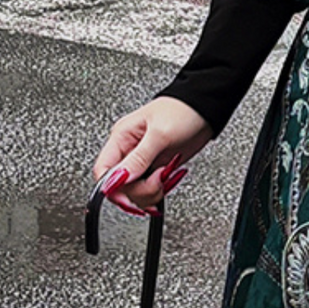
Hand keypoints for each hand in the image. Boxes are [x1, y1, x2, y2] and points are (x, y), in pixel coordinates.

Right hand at [92, 97, 211, 213]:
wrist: (205, 110)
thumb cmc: (182, 111)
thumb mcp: (160, 135)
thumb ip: (138, 159)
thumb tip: (116, 179)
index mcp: (121, 138)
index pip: (103, 170)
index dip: (112, 188)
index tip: (127, 197)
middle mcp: (128, 151)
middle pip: (120, 186)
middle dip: (141, 190)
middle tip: (159, 179)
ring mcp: (142, 161)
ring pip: (135, 191)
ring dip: (153, 191)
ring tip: (167, 176)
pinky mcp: (155, 168)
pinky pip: (150, 189)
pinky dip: (160, 190)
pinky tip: (168, 181)